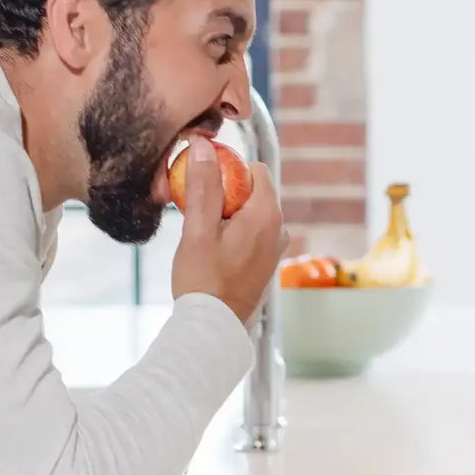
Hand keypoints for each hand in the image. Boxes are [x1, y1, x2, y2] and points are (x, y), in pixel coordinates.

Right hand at [171, 136, 288, 324]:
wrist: (213, 328)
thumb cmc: (204, 280)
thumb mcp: (198, 229)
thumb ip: (203, 186)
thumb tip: (204, 147)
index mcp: (267, 214)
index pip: (255, 170)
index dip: (228, 169)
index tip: (203, 183)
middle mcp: (278, 228)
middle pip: (252, 191)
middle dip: (224, 192)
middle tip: (196, 209)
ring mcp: (275, 247)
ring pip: (250, 213)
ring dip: (227, 214)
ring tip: (201, 232)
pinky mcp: (267, 262)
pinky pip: (252, 233)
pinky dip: (233, 231)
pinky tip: (211, 248)